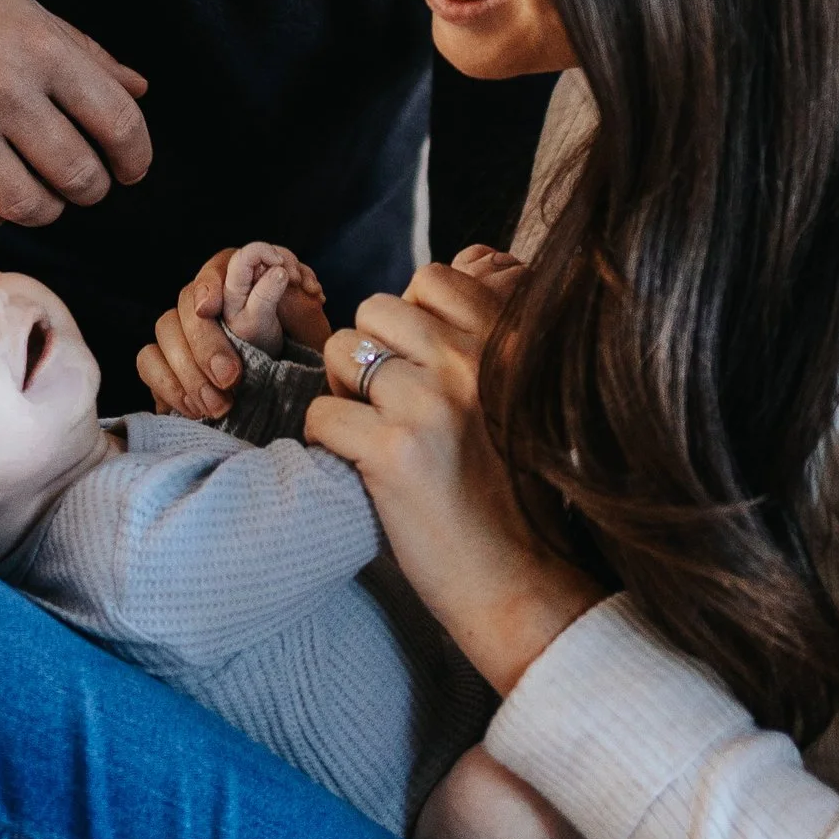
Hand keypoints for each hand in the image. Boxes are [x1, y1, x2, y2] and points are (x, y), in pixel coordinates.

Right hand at [0, 0, 149, 232]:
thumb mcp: (14, 1)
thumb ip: (80, 50)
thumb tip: (139, 89)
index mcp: (40, 46)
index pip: (119, 124)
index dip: (135, 158)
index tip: (129, 169)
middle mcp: (3, 90)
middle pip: (78, 176)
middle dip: (89, 189)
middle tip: (79, 184)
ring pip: (26, 206)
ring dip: (41, 209)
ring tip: (34, 194)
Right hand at [138, 239, 328, 419]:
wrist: (287, 410)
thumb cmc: (301, 366)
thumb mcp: (310, 336)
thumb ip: (296, 304)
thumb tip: (278, 275)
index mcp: (244, 284)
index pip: (218, 266)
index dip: (209, 283)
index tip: (211, 307)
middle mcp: (209, 303)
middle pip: (186, 301)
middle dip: (205, 342)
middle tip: (230, 378)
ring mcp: (183, 332)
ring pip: (165, 329)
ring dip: (188, 370)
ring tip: (219, 405)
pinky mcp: (166, 363)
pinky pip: (148, 361)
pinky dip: (169, 385)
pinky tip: (195, 409)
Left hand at [220, 239, 329, 356]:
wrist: (268, 356)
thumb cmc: (255, 340)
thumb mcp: (257, 322)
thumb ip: (265, 296)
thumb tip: (280, 270)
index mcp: (233, 286)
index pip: (243, 256)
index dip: (262, 251)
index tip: (280, 265)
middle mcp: (247, 278)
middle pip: (266, 253)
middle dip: (286, 261)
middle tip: (296, 280)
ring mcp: (264, 280)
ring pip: (283, 259)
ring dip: (300, 270)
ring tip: (311, 290)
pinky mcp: (280, 284)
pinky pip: (295, 271)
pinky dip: (308, 278)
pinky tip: (315, 293)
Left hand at [310, 261, 598, 698]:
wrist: (516, 579)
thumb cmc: (506, 484)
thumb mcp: (512, 390)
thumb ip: (482, 332)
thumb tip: (469, 259)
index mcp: (508, 341)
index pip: (432, 278)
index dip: (410, 324)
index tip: (424, 372)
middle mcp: (473, 362)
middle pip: (375, 310)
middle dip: (371, 356)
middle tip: (396, 410)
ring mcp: (432, 403)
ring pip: (340, 353)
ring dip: (346, 394)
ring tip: (381, 436)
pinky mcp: (393, 451)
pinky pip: (322, 415)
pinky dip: (329, 443)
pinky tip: (365, 471)